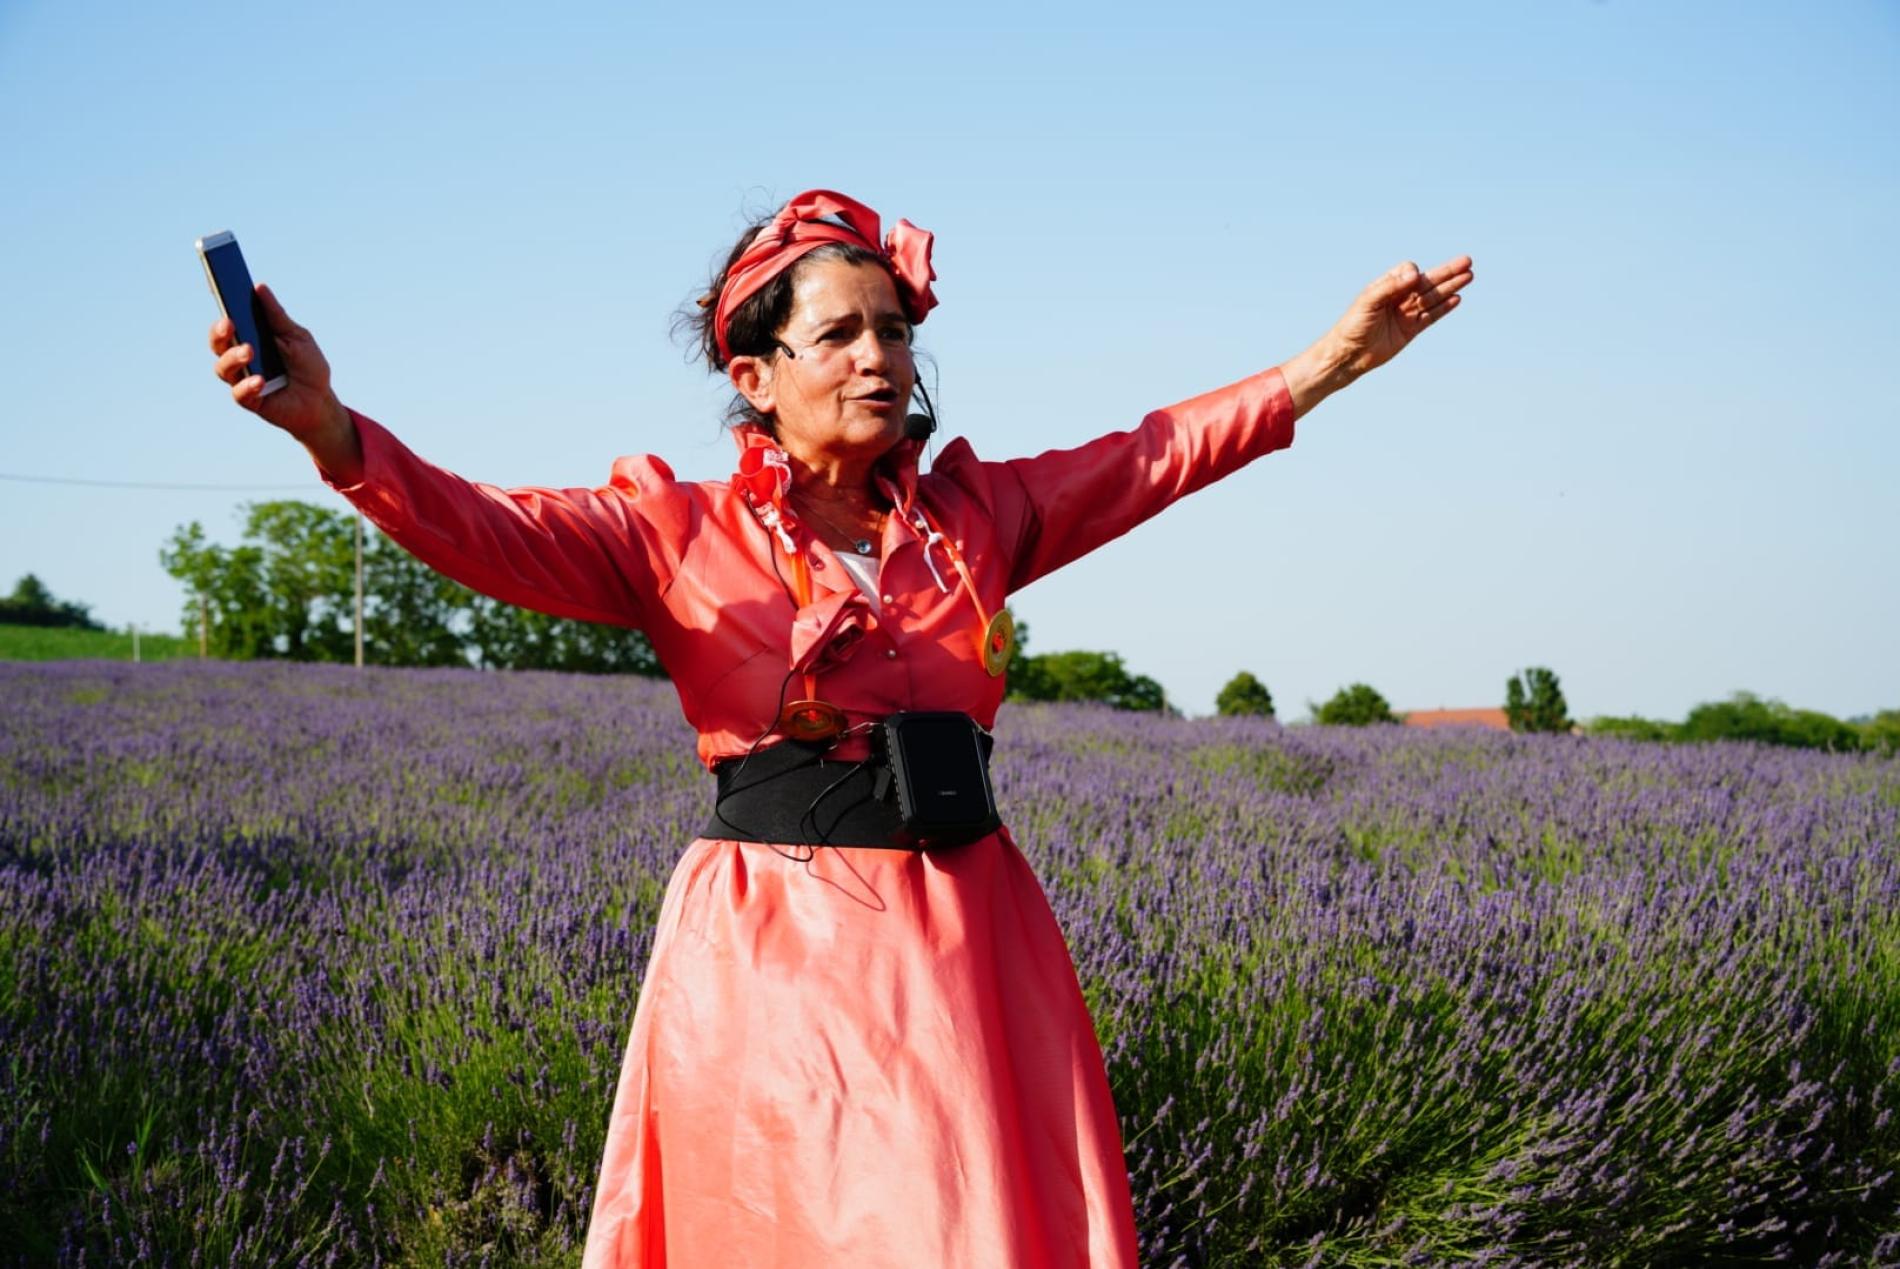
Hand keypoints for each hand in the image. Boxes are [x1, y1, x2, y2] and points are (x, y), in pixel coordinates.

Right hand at [209, 283, 361, 481]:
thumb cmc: (308, 366)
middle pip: (218, 343)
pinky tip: (260, 380)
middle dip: (220, 333)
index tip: (221, 292)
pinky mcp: (251, 401)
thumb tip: (259, 287)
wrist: (322, 401)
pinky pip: (240, 393)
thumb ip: (277, 316)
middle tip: (230, 323)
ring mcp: (242, 380)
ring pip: (223, 368)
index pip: (227, 323)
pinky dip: (248, 385)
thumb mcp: (297, 337)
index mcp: (248, 339)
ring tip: (249, 351)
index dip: (221, 308)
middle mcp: (238, 359)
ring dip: (234, 358)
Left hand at [1327, 255, 1474, 379]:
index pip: (1407, 272)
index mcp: (1385, 286)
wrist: (1348, 355)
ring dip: (1450, 287)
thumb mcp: (1368, 302)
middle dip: (1446, 272)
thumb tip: (1415, 274)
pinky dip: (1443, 308)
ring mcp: (1405, 314)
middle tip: (1467, 261)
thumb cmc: (1352, 325)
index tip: (1414, 279)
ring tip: (1469, 276)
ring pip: (1432, 298)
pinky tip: (1457, 298)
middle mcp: (1398, 298)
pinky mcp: (1411, 330)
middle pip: (1427, 282)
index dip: (1414, 273)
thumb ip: (1390, 287)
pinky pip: (1431, 317)